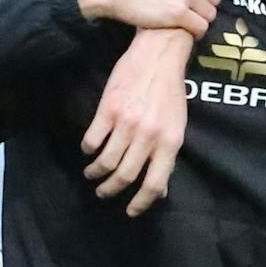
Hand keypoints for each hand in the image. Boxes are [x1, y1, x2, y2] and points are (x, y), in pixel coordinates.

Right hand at [82, 28, 194, 215]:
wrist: (158, 56)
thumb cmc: (170, 93)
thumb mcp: (177, 128)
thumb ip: (167, 158)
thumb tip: (161, 189)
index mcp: (170, 144)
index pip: (155, 184)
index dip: (141, 202)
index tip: (131, 211)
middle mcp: (149, 137)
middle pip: (125, 176)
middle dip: (112, 190)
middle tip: (104, 193)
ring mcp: (128, 123)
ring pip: (106, 161)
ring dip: (96, 173)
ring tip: (92, 175)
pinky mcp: (108, 109)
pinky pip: (93, 139)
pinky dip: (88, 150)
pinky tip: (88, 151)